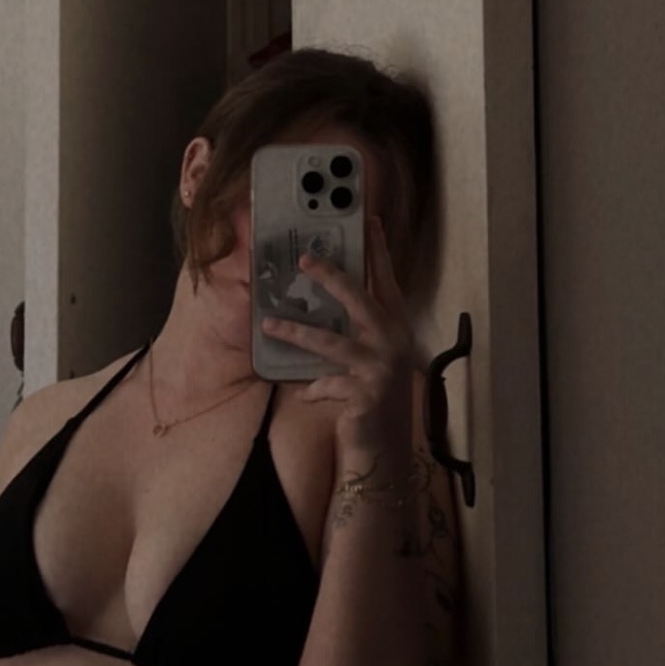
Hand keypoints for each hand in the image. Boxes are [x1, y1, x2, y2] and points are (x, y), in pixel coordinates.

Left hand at [260, 215, 417, 458]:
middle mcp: (392, 342)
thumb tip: (325, 300)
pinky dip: (312, 389)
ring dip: (296, 331)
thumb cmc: (374, 394)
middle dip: (330, 276)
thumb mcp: (373, 356)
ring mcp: (380, 368)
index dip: (378, 252)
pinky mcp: (366, 394)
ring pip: (330, 342)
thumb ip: (359, 330)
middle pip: (358, 299)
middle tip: (304, 258)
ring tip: (268, 323)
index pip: (386, 281)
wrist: (385, 444)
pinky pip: (326, 384)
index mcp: (396, 327)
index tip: (371, 221)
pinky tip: (302, 393)